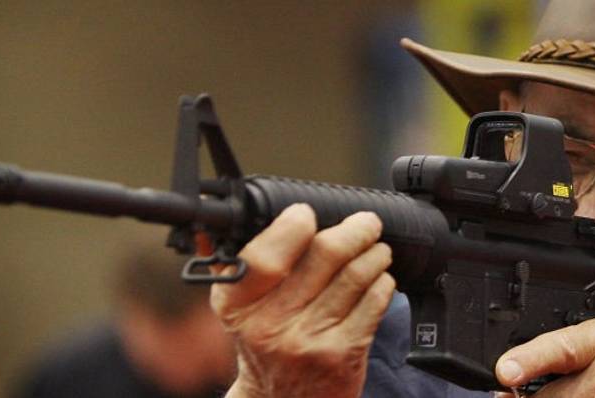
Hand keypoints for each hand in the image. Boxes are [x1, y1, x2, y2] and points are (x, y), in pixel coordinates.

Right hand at [211, 204, 395, 397]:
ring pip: (356, 274)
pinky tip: (380, 280)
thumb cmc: (265, 344)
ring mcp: (309, 340)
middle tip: (366, 223)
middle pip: (325, 254)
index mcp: (237, 305)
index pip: (266, 255)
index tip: (306, 214)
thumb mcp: (238, 310)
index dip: (293, 226)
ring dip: (375, 254)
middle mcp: (270, 324)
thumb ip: (231, 265)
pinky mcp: (343, 354)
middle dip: (355, 230)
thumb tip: (211, 225)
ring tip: (377, 249)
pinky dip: (383, 282)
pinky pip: (375, 302)